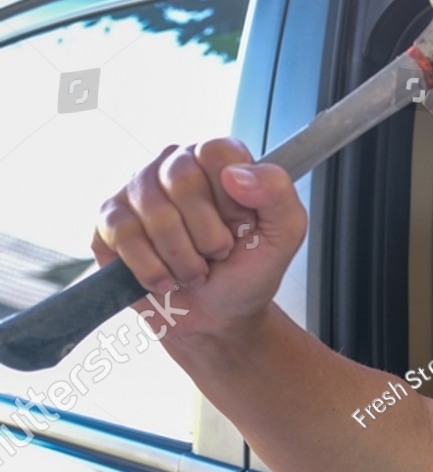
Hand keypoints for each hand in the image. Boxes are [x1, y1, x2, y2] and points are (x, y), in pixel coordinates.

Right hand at [90, 138, 306, 342]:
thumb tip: (237, 174)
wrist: (218, 320)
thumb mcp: (283, 236)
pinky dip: (154, 269)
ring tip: (195, 269)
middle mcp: (173, 167)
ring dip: (184, 259)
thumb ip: (278, 195)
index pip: (216, 152)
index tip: (241, 226)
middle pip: (182, 179)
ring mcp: (137, 192)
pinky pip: (125, 236)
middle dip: (209, 235)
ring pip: (155, 213)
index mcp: (217, 162)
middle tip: (218, 253)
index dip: (231, 198)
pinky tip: (167, 278)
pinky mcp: (109, 222)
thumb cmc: (247, 272)